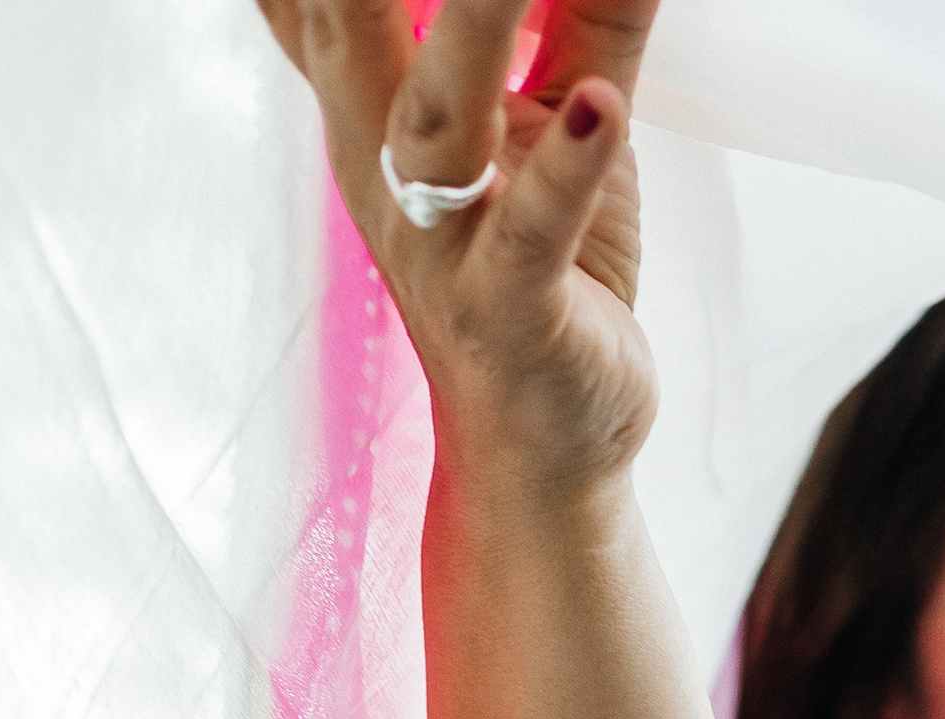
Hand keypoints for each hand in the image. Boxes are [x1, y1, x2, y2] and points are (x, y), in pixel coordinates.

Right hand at [256, 0, 664, 494]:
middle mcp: (384, 163)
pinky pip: (533, 239)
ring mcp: (443, 243)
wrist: (545, 449)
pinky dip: (567, 176)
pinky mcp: (514, 314)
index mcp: (373, 102)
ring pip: (440, 119)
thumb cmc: (544, 270)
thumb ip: (574, 10)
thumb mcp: (553, 117)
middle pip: (349, 20)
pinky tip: (595, 111)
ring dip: (477, 22)